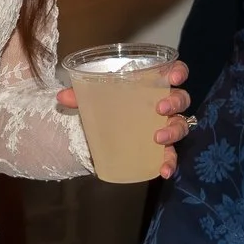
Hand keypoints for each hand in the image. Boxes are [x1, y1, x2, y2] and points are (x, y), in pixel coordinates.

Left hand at [56, 60, 195, 177]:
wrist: (101, 135)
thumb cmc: (107, 107)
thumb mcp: (93, 100)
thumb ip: (79, 96)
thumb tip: (62, 96)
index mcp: (152, 85)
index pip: (173, 73)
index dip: (178, 72)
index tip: (173, 76)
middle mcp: (164, 105)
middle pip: (181, 99)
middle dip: (174, 102)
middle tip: (160, 107)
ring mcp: (164, 127)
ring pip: (180, 126)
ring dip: (173, 131)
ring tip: (158, 138)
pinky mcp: (159, 149)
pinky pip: (170, 155)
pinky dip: (169, 163)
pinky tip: (163, 171)